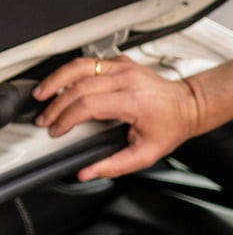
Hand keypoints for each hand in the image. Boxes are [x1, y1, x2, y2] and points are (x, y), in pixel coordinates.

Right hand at [32, 54, 203, 179]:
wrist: (188, 105)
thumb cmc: (171, 127)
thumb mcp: (147, 154)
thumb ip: (115, 165)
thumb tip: (87, 172)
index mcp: (134, 100)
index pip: (89, 104)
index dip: (66, 118)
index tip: (56, 130)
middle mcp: (128, 79)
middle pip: (79, 85)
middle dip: (56, 104)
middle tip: (45, 120)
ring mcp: (124, 67)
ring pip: (80, 66)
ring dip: (56, 80)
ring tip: (42, 94)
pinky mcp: (121, 62)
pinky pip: (90, 62)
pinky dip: (71, 72)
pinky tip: (61, 84)